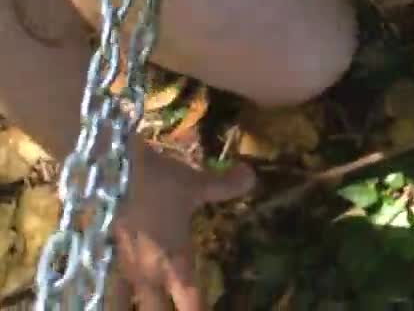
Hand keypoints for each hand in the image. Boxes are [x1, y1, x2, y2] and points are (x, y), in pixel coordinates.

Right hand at [110, 145, 253, 309]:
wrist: (113, 171)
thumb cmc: (159, 181)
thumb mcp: (195, 184)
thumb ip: (224, 186)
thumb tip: (251, 177)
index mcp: (176, 264)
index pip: (193, 306)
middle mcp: (151, 276)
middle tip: (175, 305)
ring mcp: (126, 271)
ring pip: (129, 306)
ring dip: (141, 307)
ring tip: (147, 304)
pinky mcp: (107, 258)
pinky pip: (110, 290)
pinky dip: (112, 297)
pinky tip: (111, 297)